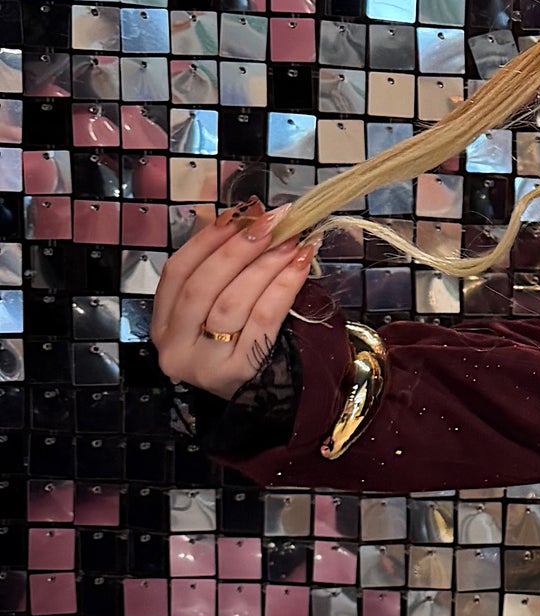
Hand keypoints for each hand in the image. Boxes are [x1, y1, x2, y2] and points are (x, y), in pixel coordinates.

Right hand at [149, 201, 318, 399]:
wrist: (263, 402)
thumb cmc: (240, 346)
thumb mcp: (218, 310)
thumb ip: (221, 270)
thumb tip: (243, 218)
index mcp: (163, 325)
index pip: (177, 273)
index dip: (207, 239)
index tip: (239, 213)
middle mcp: (175, 346)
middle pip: (202, 286)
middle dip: (239, 248)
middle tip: (272, 222)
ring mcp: (203, 364)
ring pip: (231, 301)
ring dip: (265, 264)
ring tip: (292, 241)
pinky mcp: (238, 373)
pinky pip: (262, 319)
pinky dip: (283, 287)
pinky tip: (300, 266)